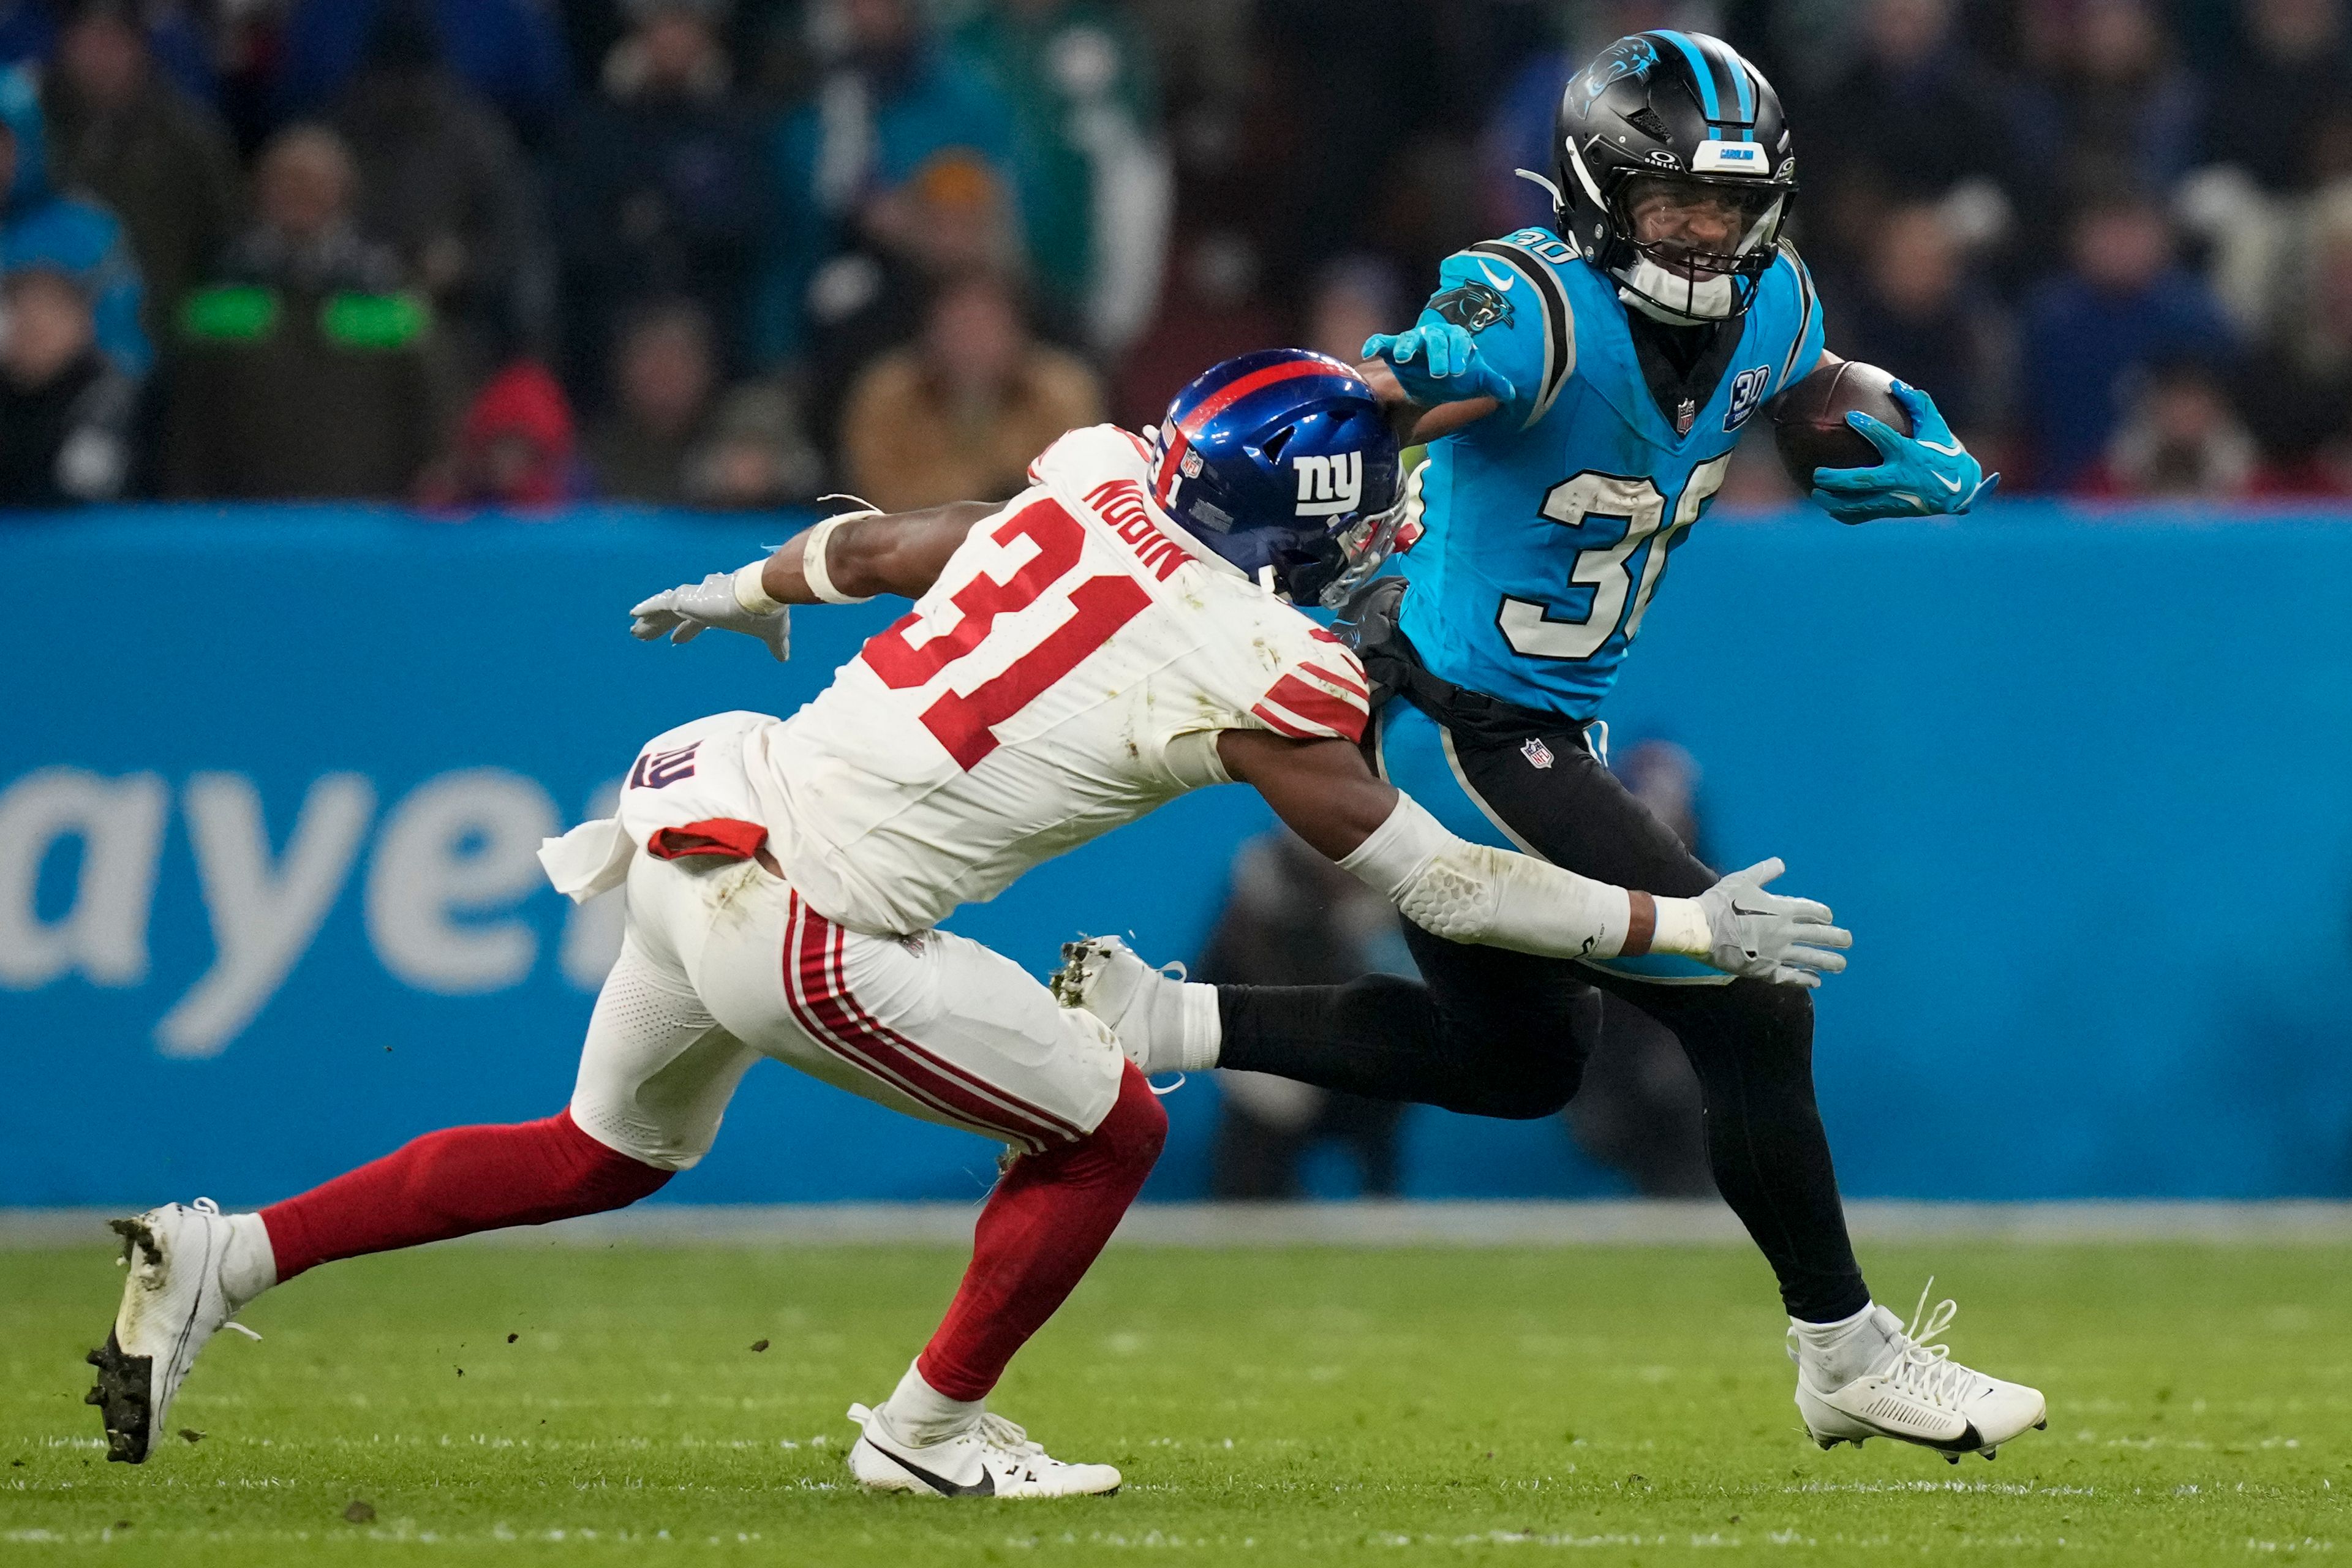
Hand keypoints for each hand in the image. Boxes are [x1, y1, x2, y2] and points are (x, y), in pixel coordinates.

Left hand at [629, 570, 789, 662]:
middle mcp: (704, 603)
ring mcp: (694, 601)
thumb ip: (776, 645)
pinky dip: (647, 608)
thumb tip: (785, 658)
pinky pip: (660, 604)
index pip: (698, 621)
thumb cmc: (768, 612)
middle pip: (676, 616)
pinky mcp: (687, 600)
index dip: (686, 631)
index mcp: (719, 610)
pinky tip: (633, 615)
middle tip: (646, 635)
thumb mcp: (772, 634)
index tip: (675, 640)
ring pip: (664, 611)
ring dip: (650, 621)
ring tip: (634, 631)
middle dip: (661, 626)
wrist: (763, 595)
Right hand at [1362, 323, 1516, 407]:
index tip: (1459, 371)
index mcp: (1454, 340)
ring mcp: (1412, 343)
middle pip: (1435, 338)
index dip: (1460, 353)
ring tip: (1405, 358)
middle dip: (1438, 353)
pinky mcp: (1392, 350)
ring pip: (1409, 338)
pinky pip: (1383, 341)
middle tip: (1440, 373)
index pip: (1460, 340)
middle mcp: (1433, 337)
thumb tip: (1512, 394)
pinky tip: (1370, 352)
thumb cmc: (1453, 378)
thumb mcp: (1473, 381)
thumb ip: (1492, 384)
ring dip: (1406, 346)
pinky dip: (1376, 343)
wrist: (1429, 381)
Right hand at [1695, 858, 1850, 987]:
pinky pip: (1790, 977)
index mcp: (1781, 909)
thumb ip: (1764, 872)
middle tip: (1849, 940)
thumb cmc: (1721, 902)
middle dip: (1836, 937)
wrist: (1702, 929)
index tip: (1829, 917)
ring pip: (1809, 958)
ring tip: (1842, 964)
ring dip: (1828, 961)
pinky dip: (1804, 980)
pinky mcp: (1765, 970)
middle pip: (1817, 935)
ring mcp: (1776, 953)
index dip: (1822, 913)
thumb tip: (1781, 863)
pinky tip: (1816, 982)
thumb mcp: (1742, 879)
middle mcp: (1784, 932)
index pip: (1811, 911)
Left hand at [1810, 381, 1997, 523]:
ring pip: (1860, 504)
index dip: (1869, 427)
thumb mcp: (1935, 426)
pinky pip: (1865, 515)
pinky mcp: (1892, 511)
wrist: (1959, 490)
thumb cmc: (1943, 451)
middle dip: (1838, 478)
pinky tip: (1828, 509)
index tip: (1849, 416)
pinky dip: (1845, 514)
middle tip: (1817, 473)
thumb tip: (1895, 384)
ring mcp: (1895, 498)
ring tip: (1814, 494)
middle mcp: (1900, 478)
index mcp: (1909, 454)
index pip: (1886, 439)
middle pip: (1864, 480)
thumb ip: (1917, 404)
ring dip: (1835, 501)